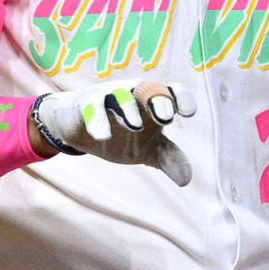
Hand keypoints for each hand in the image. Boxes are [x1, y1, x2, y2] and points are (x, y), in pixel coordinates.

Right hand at [33, 79, 194, 185]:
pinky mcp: (86, 102)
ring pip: (121, 95)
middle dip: (158, 101)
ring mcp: (109, 95)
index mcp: (153, 102)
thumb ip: (168, 159)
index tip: (188, 114)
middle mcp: (134, 93)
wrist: (80, 129)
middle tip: (165, 119)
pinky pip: (93, 107)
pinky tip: (103, 136)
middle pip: (149, 89)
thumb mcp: (148, 150)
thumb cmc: (120, 133)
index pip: (172, 92)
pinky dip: (98, 120)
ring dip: (129, 109)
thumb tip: (186, 180)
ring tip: (135, 127)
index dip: (182, 99)